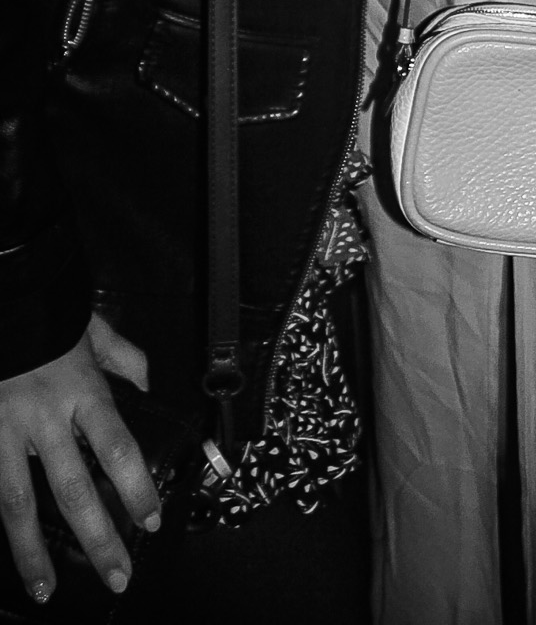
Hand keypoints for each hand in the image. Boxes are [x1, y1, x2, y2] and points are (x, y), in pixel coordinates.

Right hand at [0, 313, 160, 602]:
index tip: (152, 519)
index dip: (136, 488)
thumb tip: (146, 381)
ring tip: (45, 591)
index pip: (117, 448)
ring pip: (18, 504)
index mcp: (81, 391)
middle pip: (75, 490)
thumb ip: (122, 356)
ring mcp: (3, 431)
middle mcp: (44, 418)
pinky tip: (5, 554)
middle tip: (117, 577)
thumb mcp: (90, 326)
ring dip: (32, 553)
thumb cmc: (44, 313)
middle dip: (98, 539)